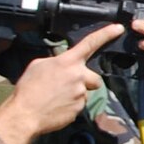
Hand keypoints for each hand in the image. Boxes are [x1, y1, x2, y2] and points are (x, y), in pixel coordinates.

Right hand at [0, 23, 121, 143]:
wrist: (25, 115)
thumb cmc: (28, 89)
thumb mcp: (38, 66)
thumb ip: (56, 61)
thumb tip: (63, 64)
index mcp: (67, 62)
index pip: (90, 43)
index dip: (106, 34)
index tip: (118, 28)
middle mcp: (78, 76)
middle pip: (94, 77)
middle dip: (86, 81)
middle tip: (68, 86)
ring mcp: (81, 93)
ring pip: (85, 92)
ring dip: (76, 94)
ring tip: (57, 97)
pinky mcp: (80, 109)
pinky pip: (79, 105)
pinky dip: (71, 106)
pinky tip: (58, 106)